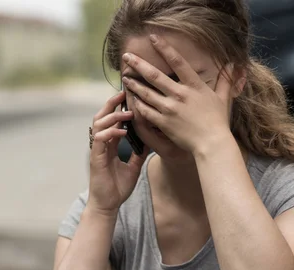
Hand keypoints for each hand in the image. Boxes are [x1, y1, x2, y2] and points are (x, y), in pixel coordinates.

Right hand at [87, 92, 149, 214]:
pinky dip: (110, 132)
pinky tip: (122, 131)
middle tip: (124, 93)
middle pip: (102, 117)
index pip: (112, 121)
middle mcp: (102, 145)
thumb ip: (139, 153)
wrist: (108, 205)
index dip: (119, 108)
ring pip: (98, 124)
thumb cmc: (117, 189)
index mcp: (109, 146)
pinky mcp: (95, 159)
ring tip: (127, 112)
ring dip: (112, 116)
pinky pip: (100, 140)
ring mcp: (97, 151)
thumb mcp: (134, 168)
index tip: (130, 97)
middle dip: (112, 104)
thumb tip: (150, 142)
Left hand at [121, 35, 240, 154]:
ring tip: (125, 77)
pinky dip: (138, 105)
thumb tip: (233, 64)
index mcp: (194, 85)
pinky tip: (131, 100)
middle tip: (127, 56)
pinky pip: (146, 112)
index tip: (153, 38)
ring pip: (147, 93)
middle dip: (139, 64)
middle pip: (155, 75)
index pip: (177, 61)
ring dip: (134, 84)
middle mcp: (180, 94)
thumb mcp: (223, 97)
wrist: (211, 142)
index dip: (164, 48)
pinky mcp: (164, 122)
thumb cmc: (217, 121)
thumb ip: (225, 80)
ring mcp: (170, 109)